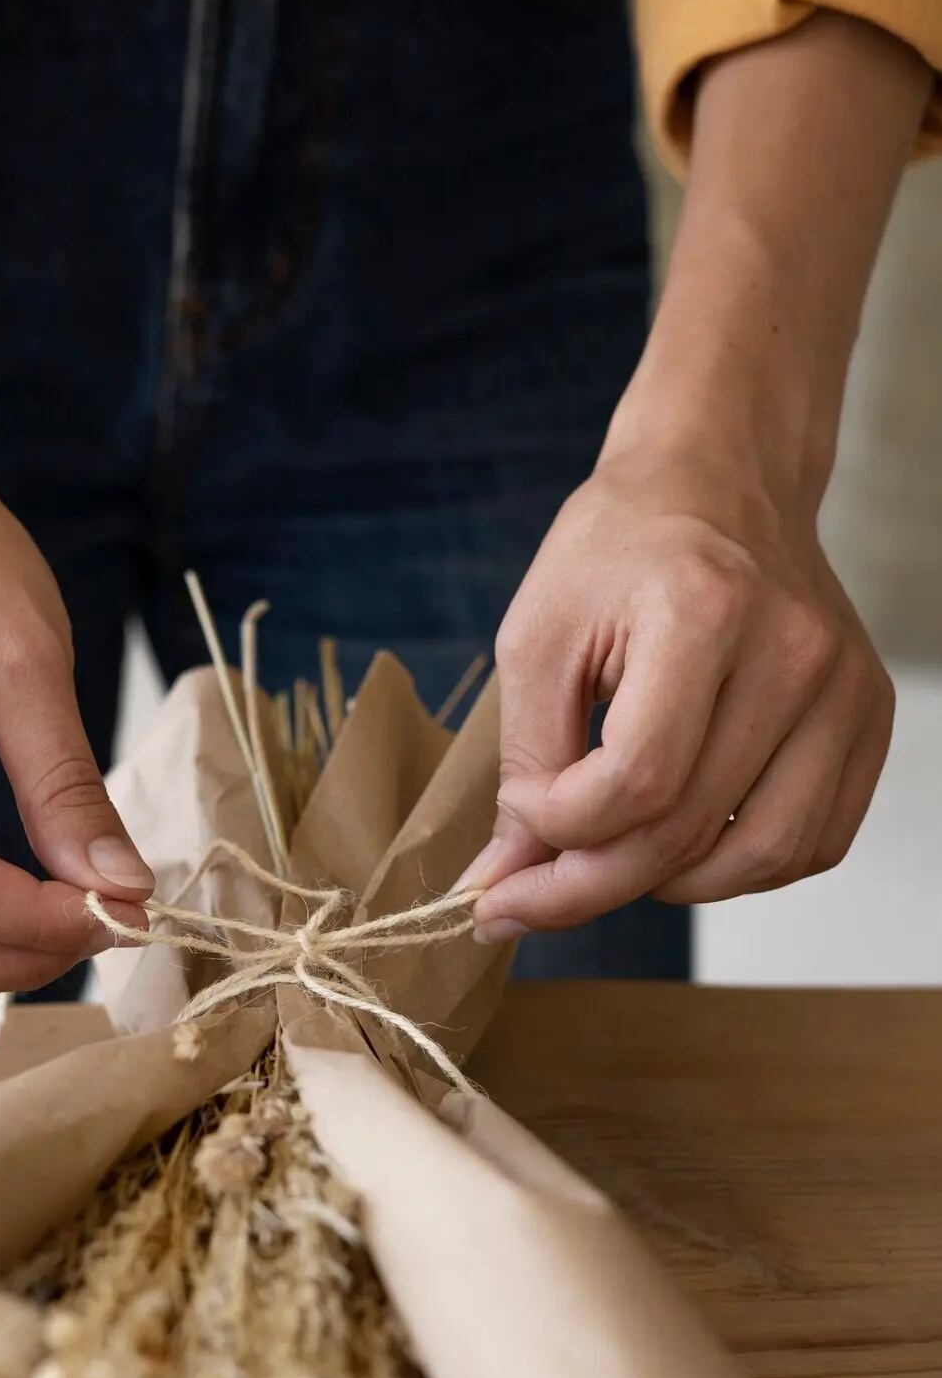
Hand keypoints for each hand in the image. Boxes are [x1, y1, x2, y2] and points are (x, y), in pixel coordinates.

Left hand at [464, 452, 893, 940]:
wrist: (717, 481)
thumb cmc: (618, 550)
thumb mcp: (538, 638)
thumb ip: (526, 762)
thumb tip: (509, 880)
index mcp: (703, 611)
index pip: (636, 782)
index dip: (561, 827)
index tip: (519, 809)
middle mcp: (794, 651)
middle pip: (689, 831)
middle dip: (590, 887)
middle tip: (528, 896)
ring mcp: (846, 688)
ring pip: (761, 858)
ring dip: (669, 886)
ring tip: (613, 858)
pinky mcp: (868, 715)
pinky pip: (813, 843)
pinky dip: (741, 870)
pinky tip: (684, 843)